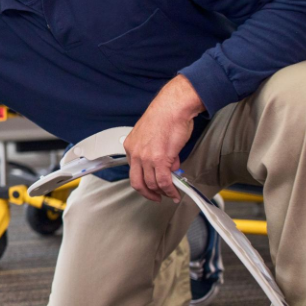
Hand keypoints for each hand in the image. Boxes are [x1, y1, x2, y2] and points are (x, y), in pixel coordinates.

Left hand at [123, 75, 204, 202]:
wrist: (173, 107)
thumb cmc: (166, 116)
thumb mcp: (154, 136)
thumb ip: (158, 153)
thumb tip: (169, 166)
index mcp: (131, 146)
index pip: (133, 171)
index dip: (143, 181)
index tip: (150, 186)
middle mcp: (135, 153)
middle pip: (137, 182)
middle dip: (148, 193)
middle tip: (157, 198)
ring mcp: (146, 157)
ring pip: (152, 183)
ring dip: (162, 192)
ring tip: (171, 194)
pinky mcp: (160, 159)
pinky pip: (163, 181)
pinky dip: (170, 190)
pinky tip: (174, 193)